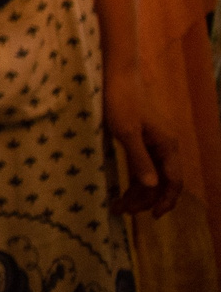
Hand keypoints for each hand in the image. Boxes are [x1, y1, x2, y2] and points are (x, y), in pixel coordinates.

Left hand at [105, 65, 185, 217]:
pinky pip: (143, 166)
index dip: (166, 201)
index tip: (152, 216)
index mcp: (167, 146)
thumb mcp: (126, 131)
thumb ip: (139, 159)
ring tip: (116, 206)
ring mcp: (154, 143)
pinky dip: (134, 180)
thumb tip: (152, 186)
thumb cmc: (120, 101)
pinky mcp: (142, 139)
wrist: (117, 75)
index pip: (174, 182)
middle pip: (161, 182)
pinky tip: (120, 190)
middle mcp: (166, 147)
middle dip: (144, 200)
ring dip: (137, 193)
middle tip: (120, 211)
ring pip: (151, 176)